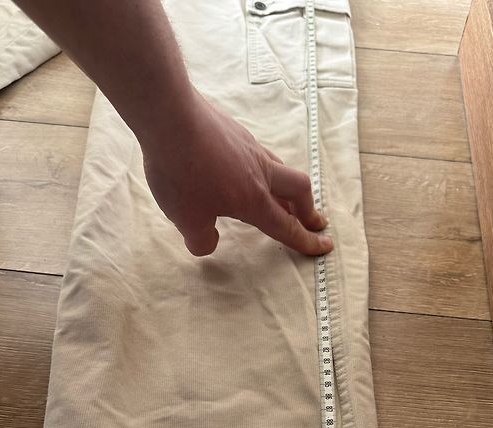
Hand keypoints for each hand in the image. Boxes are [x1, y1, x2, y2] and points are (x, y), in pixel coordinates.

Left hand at [142, 90, 333, 256]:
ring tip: (281, 198)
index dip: (306, 241)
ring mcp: (249, 147)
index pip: (287, 226)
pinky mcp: (234, 131)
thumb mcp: (187, 219)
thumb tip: (207, 243)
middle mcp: (259, 172)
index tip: (324, 246)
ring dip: (286, 188)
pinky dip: (262, 170)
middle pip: (299, 190)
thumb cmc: (181, 172)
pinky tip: (246, 171)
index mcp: (254, 199)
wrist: (168, 116)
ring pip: (280, 169)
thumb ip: (201, 239)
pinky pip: (258, 154)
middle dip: (308, 210)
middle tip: (313, 222)